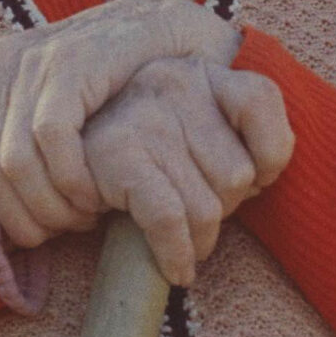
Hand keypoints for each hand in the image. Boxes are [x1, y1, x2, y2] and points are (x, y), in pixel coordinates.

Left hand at [0, 0, 243, 249]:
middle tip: (56, 233)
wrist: (158, 34)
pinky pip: (52, 142)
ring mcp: (30, 62)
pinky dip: (71, 181)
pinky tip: (95, 194)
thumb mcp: (28, 100)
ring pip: (14, 163)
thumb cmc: (95, 81)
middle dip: (19, 218)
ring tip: (80, 218)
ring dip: (49, 207)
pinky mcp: (69, 64)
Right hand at [83, 57, 291, 284]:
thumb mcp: (206, 128)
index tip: (255, 178)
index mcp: (202, 69)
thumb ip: (247, 135)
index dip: (270, 155)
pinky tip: (175, 267)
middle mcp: (174, 80)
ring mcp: (144, 115)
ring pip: (208, 206)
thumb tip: (267, 174)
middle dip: (225, 207)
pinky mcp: (116, 153)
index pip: (260, 99)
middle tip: (197, 210)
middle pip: (239, 173)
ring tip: (181, 236)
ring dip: (199, 238)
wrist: (65, 159)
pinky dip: (175, 253)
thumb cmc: (154, 156)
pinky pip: (168, 219)